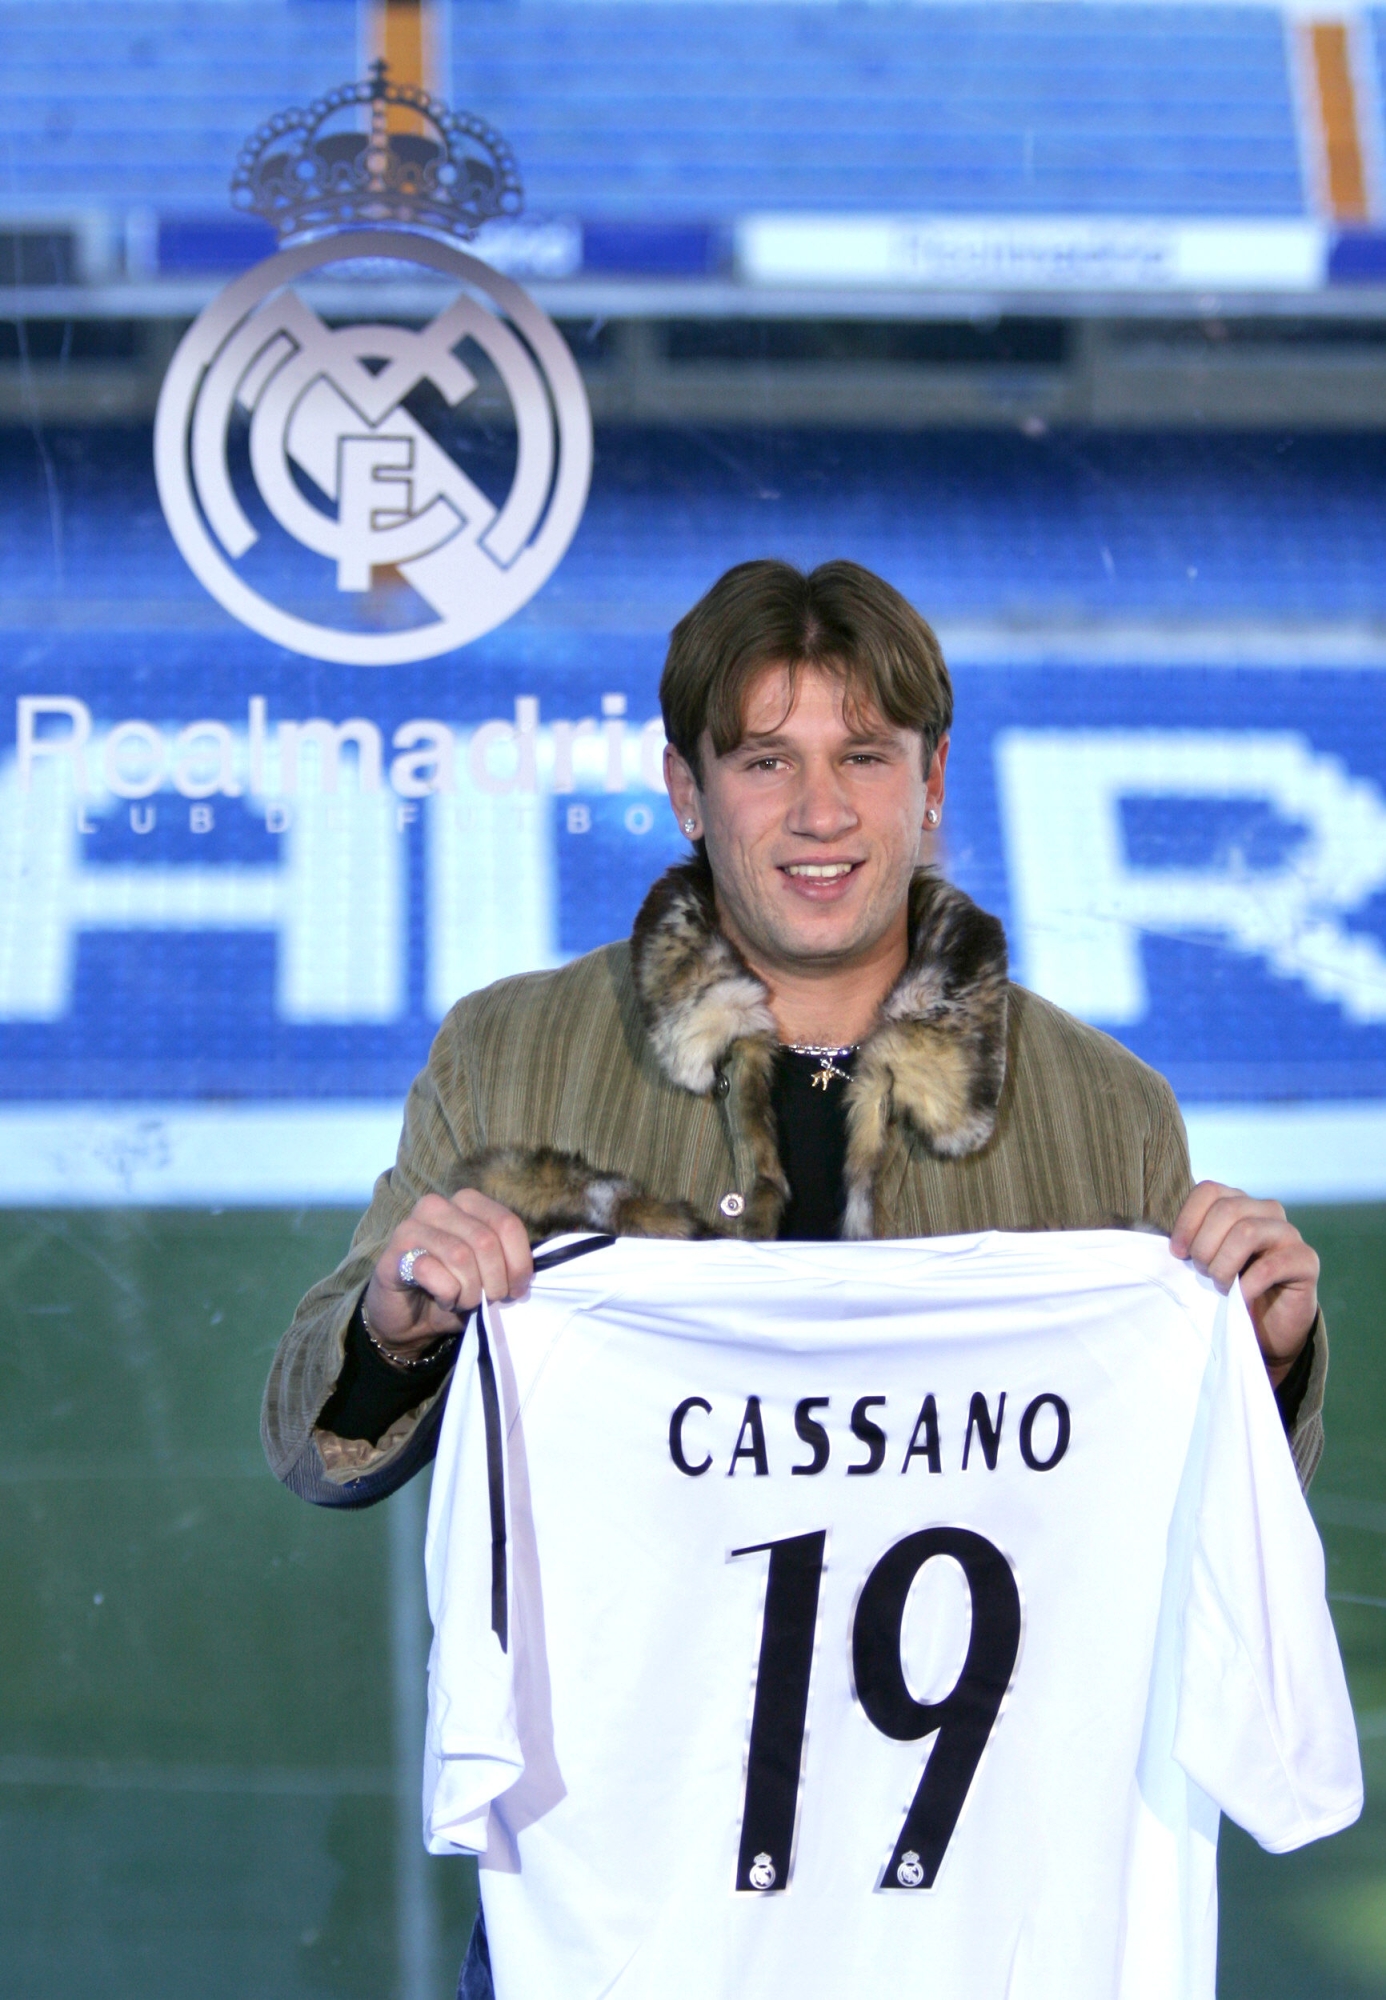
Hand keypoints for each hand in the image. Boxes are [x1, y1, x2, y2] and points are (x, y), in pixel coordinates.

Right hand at [362, 1190, 533, 1359]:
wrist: (411, 1320)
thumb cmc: (456, 1291)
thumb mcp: (491, 1274)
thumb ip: (509, 1263)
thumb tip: (526, 1273)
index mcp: (467, 1202)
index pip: (507, 1224)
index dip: (519, 1262)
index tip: (516, 1290)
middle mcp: (437, 1206)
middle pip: (485, 1241)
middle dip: (494, 1281)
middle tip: (489, 1301)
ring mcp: (412, 1226)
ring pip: (460, 1256)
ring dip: (469, 1291)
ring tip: (463, 1301)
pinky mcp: (394, 1253)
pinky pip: (432, 1272)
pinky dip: (447, 1295)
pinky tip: (443, 1300)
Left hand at [1169, 1181, 1318, 1384]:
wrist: (1264, 1328)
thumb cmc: (1226, 1289)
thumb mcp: (1202, 1260)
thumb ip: (1188, 1242)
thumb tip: (1156, 1236)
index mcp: (1238, 1203)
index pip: (1209, 1190)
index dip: (1187, 1220)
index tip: (1177, 1253)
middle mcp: (1266, 1211)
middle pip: (1227, 1210)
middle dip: (1204, 1246)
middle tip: (1200, 1273)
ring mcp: (1289, 1234)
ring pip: (1247, 1232)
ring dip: (1223, 1264)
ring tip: (1219, 1285)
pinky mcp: (1306, 1261)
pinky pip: (1271, 1265)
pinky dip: (1246, 1286)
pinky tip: (1238, 1299)